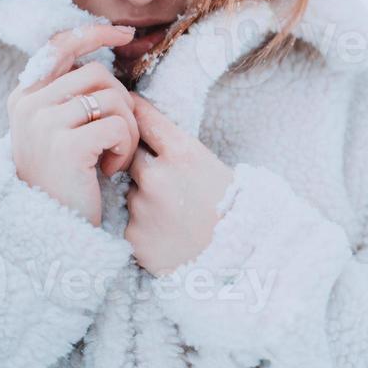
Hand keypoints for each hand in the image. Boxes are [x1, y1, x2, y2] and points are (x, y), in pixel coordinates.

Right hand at [7, 23, 139, 227]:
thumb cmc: (63, 182)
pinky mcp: (65, 145)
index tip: (124, 34)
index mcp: (24, 97)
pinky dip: (124, 147)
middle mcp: (28, 105)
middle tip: (116, 138)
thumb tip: (102, 58)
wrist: (49, 233)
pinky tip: (109, 170)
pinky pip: (116, 125)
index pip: (60, 46)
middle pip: (98, 74)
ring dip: (125, 128)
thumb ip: (68, 97)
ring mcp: (43, 123)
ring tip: (111, 156)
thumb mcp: (56, 132)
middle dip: (121, 103)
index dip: (94, 33)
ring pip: (111, 97)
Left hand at [123, 93, 234, 275]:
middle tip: (166, 180)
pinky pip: (129, 221)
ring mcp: (141, 207)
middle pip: (130, 154)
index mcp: (182, 151)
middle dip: (141, 163)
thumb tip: (140, 125)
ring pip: (129, 191)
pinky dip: (143, 226)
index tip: (126, 107)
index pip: (143, 117)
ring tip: (173, 215)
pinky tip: (167, 234)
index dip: (134, 111)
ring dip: (143, 198)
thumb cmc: (230, 208)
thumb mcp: (210, 164)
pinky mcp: (132, 236)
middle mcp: (156, 175)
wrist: (241, 260)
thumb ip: (173, 147)